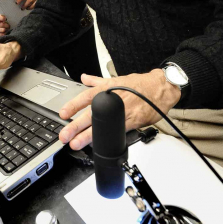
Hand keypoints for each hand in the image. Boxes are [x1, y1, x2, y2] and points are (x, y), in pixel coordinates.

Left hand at [58, 69, 181, 149]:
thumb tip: (85, 78)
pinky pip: (115, 132)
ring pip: (101, 126)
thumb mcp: (115, 79)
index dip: (73, 106)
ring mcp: (121, 113)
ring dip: (87, 136)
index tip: (63, 114)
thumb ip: (97, 81)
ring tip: (75, 143)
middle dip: (75, 126)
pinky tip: (97, 145)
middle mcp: (111, 102)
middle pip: (90, 115)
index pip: (85, 97)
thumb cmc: (139, 85)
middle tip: (64, 134)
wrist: (160, 89)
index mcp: (106, 90)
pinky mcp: (131, 123)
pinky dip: (106, 139)